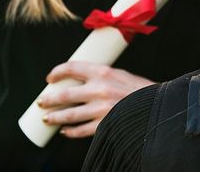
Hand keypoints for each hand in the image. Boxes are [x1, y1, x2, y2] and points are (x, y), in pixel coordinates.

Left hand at [38, 60, 152, 137]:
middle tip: (41, 101)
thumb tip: (84, 82)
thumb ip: (103, 78)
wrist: (157, 105)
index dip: (58, 71)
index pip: (73, 67)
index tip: (50, 77)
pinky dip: (70, 132)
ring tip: (47, 118)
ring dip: (55, 117)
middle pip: (65, 94)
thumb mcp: (122, 74)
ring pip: (69, 115)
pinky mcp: (103, 125)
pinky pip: (81, 130)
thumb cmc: (140, 88)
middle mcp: (99, 89)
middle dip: (49, 99)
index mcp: (104, 71)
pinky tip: (64, 132)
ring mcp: (100, 108)